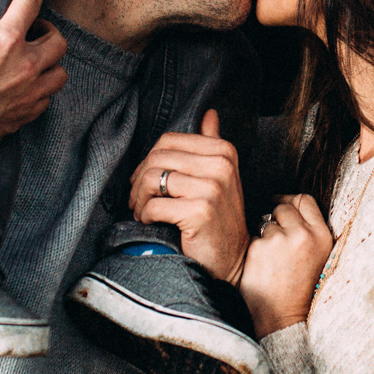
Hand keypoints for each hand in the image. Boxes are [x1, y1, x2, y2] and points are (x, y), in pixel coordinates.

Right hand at [0, 0, 67, 196]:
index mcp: (3, 40)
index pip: (31, 2)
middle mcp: (24, 66)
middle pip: (58, 42)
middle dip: (48, 34)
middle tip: (33, 34)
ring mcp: (27, 94)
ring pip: (59, 74)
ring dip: (51, 65)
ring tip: (34, 62)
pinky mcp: (24, 117)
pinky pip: (47, 100)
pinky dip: (41, 92)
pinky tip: (25, 89)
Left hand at [132, 110, 249, 282]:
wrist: (234, 259)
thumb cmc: (220, 219)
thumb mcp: (221, 176)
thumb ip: (212, 143)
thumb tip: (209, 114)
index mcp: (223, 151)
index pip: (168, 140)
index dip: (149, 160)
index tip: (146, 180)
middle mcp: (220, 165)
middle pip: (157, 158)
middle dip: (139, 181)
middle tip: (139, 200)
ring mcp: (212, 188)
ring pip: (152, 179)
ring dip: (138, 199)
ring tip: (143, 212)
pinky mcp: (200, 212)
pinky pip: (154, 206)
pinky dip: (144, 216)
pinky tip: (150, 223)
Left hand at [238, 195, 332, 337]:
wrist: (282, 318)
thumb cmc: (298, 287)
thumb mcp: (317, 256)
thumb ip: (308, 229)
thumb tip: (283, 203)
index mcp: (323, 236)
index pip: (306, 200)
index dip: (290, 199)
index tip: (280, 203)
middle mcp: (304, 235)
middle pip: (284, 207)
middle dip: (276, 218)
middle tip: (274, 238)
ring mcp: (281, 240)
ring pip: (266, 221)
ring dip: (264, 235)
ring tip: (271, 260)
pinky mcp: (260, 248)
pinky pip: (253, 237)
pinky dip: (253, 249)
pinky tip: (260, 266)